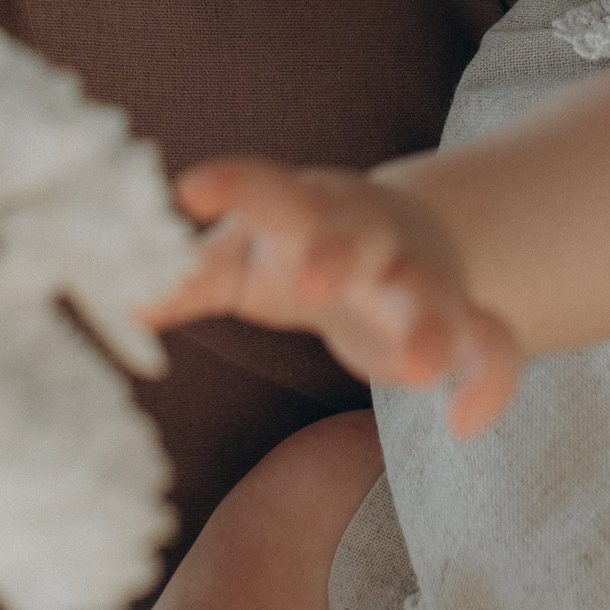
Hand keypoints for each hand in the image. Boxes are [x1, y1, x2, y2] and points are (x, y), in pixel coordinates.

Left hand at [151, 161, 523, 435]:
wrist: (411, 235)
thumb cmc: (301, 246)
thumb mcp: (243, 258)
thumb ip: (187, 278)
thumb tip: (116, 303)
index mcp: (307, 208)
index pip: (269, 189)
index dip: (234, 185)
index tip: (191, 188)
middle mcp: (369, 236)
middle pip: (360, 234)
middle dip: (339, 252)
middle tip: (314, 280)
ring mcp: (422, 278)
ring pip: (434, 293)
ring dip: (430, 326)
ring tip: (418, 370)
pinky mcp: (464, 322)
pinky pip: (492, 346)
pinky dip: (489, 380)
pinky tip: (465, 424)